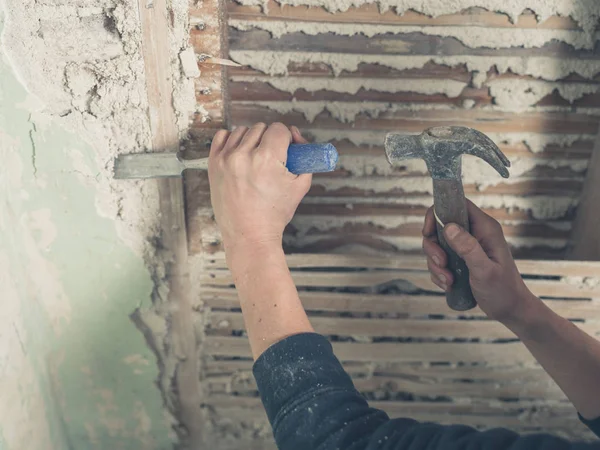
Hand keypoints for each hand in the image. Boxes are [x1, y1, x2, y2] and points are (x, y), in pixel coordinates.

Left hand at [208, 123, 311, 253]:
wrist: (249, 235)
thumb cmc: (275, 214)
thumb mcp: (300, 186)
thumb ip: (303, 158)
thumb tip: (296, 138)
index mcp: (267, 159)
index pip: (278, 129)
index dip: (286, 137)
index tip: (286, 148)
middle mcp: (244, 156)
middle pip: (261, 128)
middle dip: (270, 139)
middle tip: (273, 157)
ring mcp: (225, 159)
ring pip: (242, 131)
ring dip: (252, 140)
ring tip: (256, 159)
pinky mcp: (213, 164)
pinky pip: (222, 136)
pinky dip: (232, 141)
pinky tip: (240, 154)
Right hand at [422, 200, 538, 323]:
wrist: (509, 310)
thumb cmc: (503, 290)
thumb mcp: (484, 270)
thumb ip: (468, 247)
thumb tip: (449, 227)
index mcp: (484, 228)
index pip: (456, 205)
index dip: (437, 213)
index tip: (428, 232)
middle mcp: (474, 233)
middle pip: (440, 227)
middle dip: (434, 248)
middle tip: (442, 264)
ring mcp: (466, 246)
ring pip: (437, 246)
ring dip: (436, 264)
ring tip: (449, 280)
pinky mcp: (460, 259)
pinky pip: (439, 260)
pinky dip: (439, 273)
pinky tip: (449, 285)